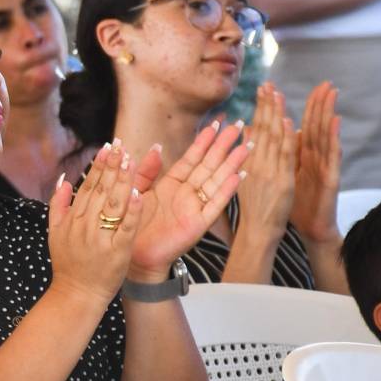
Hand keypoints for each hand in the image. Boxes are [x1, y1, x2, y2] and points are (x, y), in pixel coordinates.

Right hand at [45, 142, 141, 307]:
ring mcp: (101, 238)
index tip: (107, 147)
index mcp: (73, 219)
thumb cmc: (68, 265)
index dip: (98, 165)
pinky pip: (126, 227)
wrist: (75, 295)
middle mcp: (85, 225)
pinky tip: (137, 193)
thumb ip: (58, 205)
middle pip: (101, 190)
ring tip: (130, 160)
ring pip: (113, 203)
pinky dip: (131, 210)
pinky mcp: (117, 251)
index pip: (88, 186)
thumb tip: (63, 180)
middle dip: (112, 166)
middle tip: (120, 146)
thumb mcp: (54, 233)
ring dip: (122, 180)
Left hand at [127, 121, 250, 277]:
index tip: (216, 123)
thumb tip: (157, 146)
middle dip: (224, 146)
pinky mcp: (198, 224)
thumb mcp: (136, 191)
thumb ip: (146, 170)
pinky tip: (239, 175)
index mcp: (171, 184)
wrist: (133, 256)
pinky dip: (227, 191)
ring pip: (216, 181)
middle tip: (240, 125)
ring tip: (247, 146)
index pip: (191, 158)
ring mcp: (194, 208)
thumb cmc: (133, 225)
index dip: (204, 141)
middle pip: (209, 165)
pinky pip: (215, 205)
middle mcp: (186, 194)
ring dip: (232, 163)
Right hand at [235, 83, 297, 240]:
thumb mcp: (243, 178)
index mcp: (248, 161)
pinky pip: (285, 157)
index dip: (260, 108)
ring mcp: (269, 172)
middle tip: (268, 84)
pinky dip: (287, 138)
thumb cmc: (253, 209)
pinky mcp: (282, 181)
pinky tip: (289, 123)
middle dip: (266, 105)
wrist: (258, 232)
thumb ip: (246, 154)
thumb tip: (245, 131)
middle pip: (262, 129)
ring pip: (273, 138)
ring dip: (276, 115)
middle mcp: (256, 164)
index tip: (263, 89)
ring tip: (277, 95)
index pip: (255, 129)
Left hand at [290, 82, 342, 244]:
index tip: (291, 87)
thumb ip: (277, 154)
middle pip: (316, 125)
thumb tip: (262, 136)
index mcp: (301, 155)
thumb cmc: (295, 202)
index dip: (295, 108)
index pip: (299, 125)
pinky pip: (333, 156)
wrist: (310, 227)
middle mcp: (315, 157)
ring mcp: (324, 166)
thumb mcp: (281, 174)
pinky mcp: (331, 177)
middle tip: (324, 83)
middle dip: (319, 104)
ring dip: (329, 114)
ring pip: (326, 136)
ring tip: (331, 94)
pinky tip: (335, 123)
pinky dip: (334, 138)